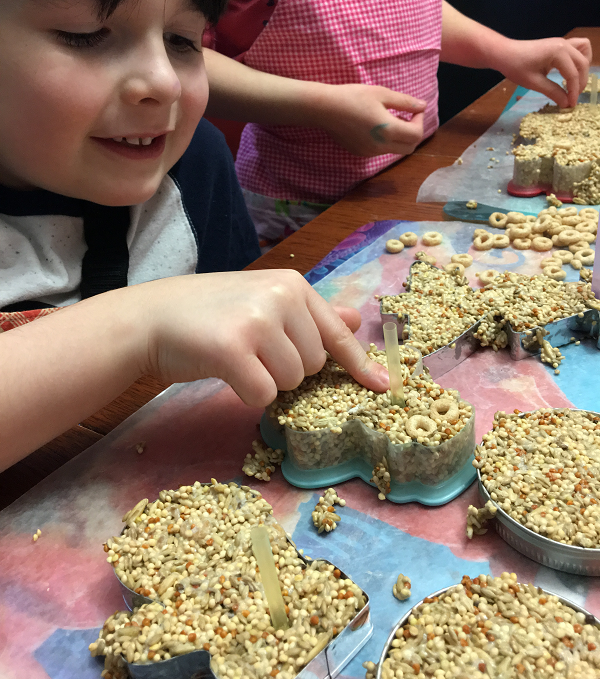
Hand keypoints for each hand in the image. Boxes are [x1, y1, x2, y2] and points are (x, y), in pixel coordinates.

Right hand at [141, 270, 388, 406]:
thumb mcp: (262, 301)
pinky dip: (248, 395)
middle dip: (289, 370)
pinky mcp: (233, 348)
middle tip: (253, 353)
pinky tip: (226, 372)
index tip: (383, 386)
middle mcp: (280, 296)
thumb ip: (308, 313)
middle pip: (314, 364)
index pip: (337, 332)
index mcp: (292, 284)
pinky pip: (264, 395)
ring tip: (237, 358)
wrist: (150, 318)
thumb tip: (355, 317)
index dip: (360, 364)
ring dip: (268, 382)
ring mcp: (257, 320)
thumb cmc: (208, 312)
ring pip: (292, 381)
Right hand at [307, 83, 426, 156]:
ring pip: (396, 150)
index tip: (414, 110)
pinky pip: (381, 150)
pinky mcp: (361, 153)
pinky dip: (386, 140)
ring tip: (389, 118)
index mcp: (388, 130)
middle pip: (410, 148)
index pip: (416, 135)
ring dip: (400, 137)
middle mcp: (381, 146)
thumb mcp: (382, 94)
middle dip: (413, 133)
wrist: (325, 109)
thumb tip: (423, 106)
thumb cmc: (353, 97)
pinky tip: (375, 126)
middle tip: (406, 116)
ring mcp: (370, 152)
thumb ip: (405, 102)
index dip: (420, 122)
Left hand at [494, 37, 591, 107]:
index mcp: (558, 52)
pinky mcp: (559, 44)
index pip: (572, 74)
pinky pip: (578, 47)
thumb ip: (552, 92)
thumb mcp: (533, 82)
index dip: (573, 91)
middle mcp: (564, 44)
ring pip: (584, 52)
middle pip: (582, 64)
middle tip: (572, 98)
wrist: (504, 53)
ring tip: (575, 83)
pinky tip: (572, 70)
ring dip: (583, 68)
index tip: (570, 105)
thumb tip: (566, 103)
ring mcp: (562, 42)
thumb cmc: (515, 67)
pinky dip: (579, 58)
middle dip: (580, 82)